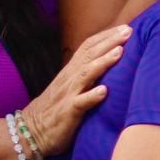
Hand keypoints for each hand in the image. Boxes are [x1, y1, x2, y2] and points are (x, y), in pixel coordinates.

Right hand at [22, 24, 130, 155]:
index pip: (88, 47)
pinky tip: (104, 91)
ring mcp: (68, 95)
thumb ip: (86, 74)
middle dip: (109, 42)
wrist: (30, 132)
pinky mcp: (67, 113)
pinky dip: (92, 96)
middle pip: (89, 55)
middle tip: (128, 31)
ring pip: (86, 75)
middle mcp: (69, 79)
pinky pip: (79, 103)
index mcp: (71, 72)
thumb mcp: (71, 87)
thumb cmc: (56, 110)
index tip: (126, 27)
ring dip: (103, 62)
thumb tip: (108, 62)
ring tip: (120, 52)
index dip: (106, 36)